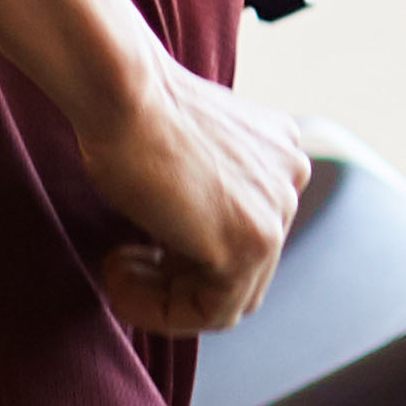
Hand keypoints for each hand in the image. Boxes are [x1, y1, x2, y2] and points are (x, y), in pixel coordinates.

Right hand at [83, 60, 309, 334]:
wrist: (123, 92)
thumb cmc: (129, 110)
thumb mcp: (181, 150)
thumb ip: (199, 187)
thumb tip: (177, 234)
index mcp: (279, 153)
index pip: (244, 231)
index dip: (183, 254)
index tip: (132, 248)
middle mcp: (290, 181)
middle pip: (242, 267)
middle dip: (175, 279)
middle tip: (120, 264)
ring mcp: (276, 214)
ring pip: (231, 296)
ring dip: (163, 298)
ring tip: (115, 275)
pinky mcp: (249, 244)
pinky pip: (213, 313)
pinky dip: (161, 312)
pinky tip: (118, 284)